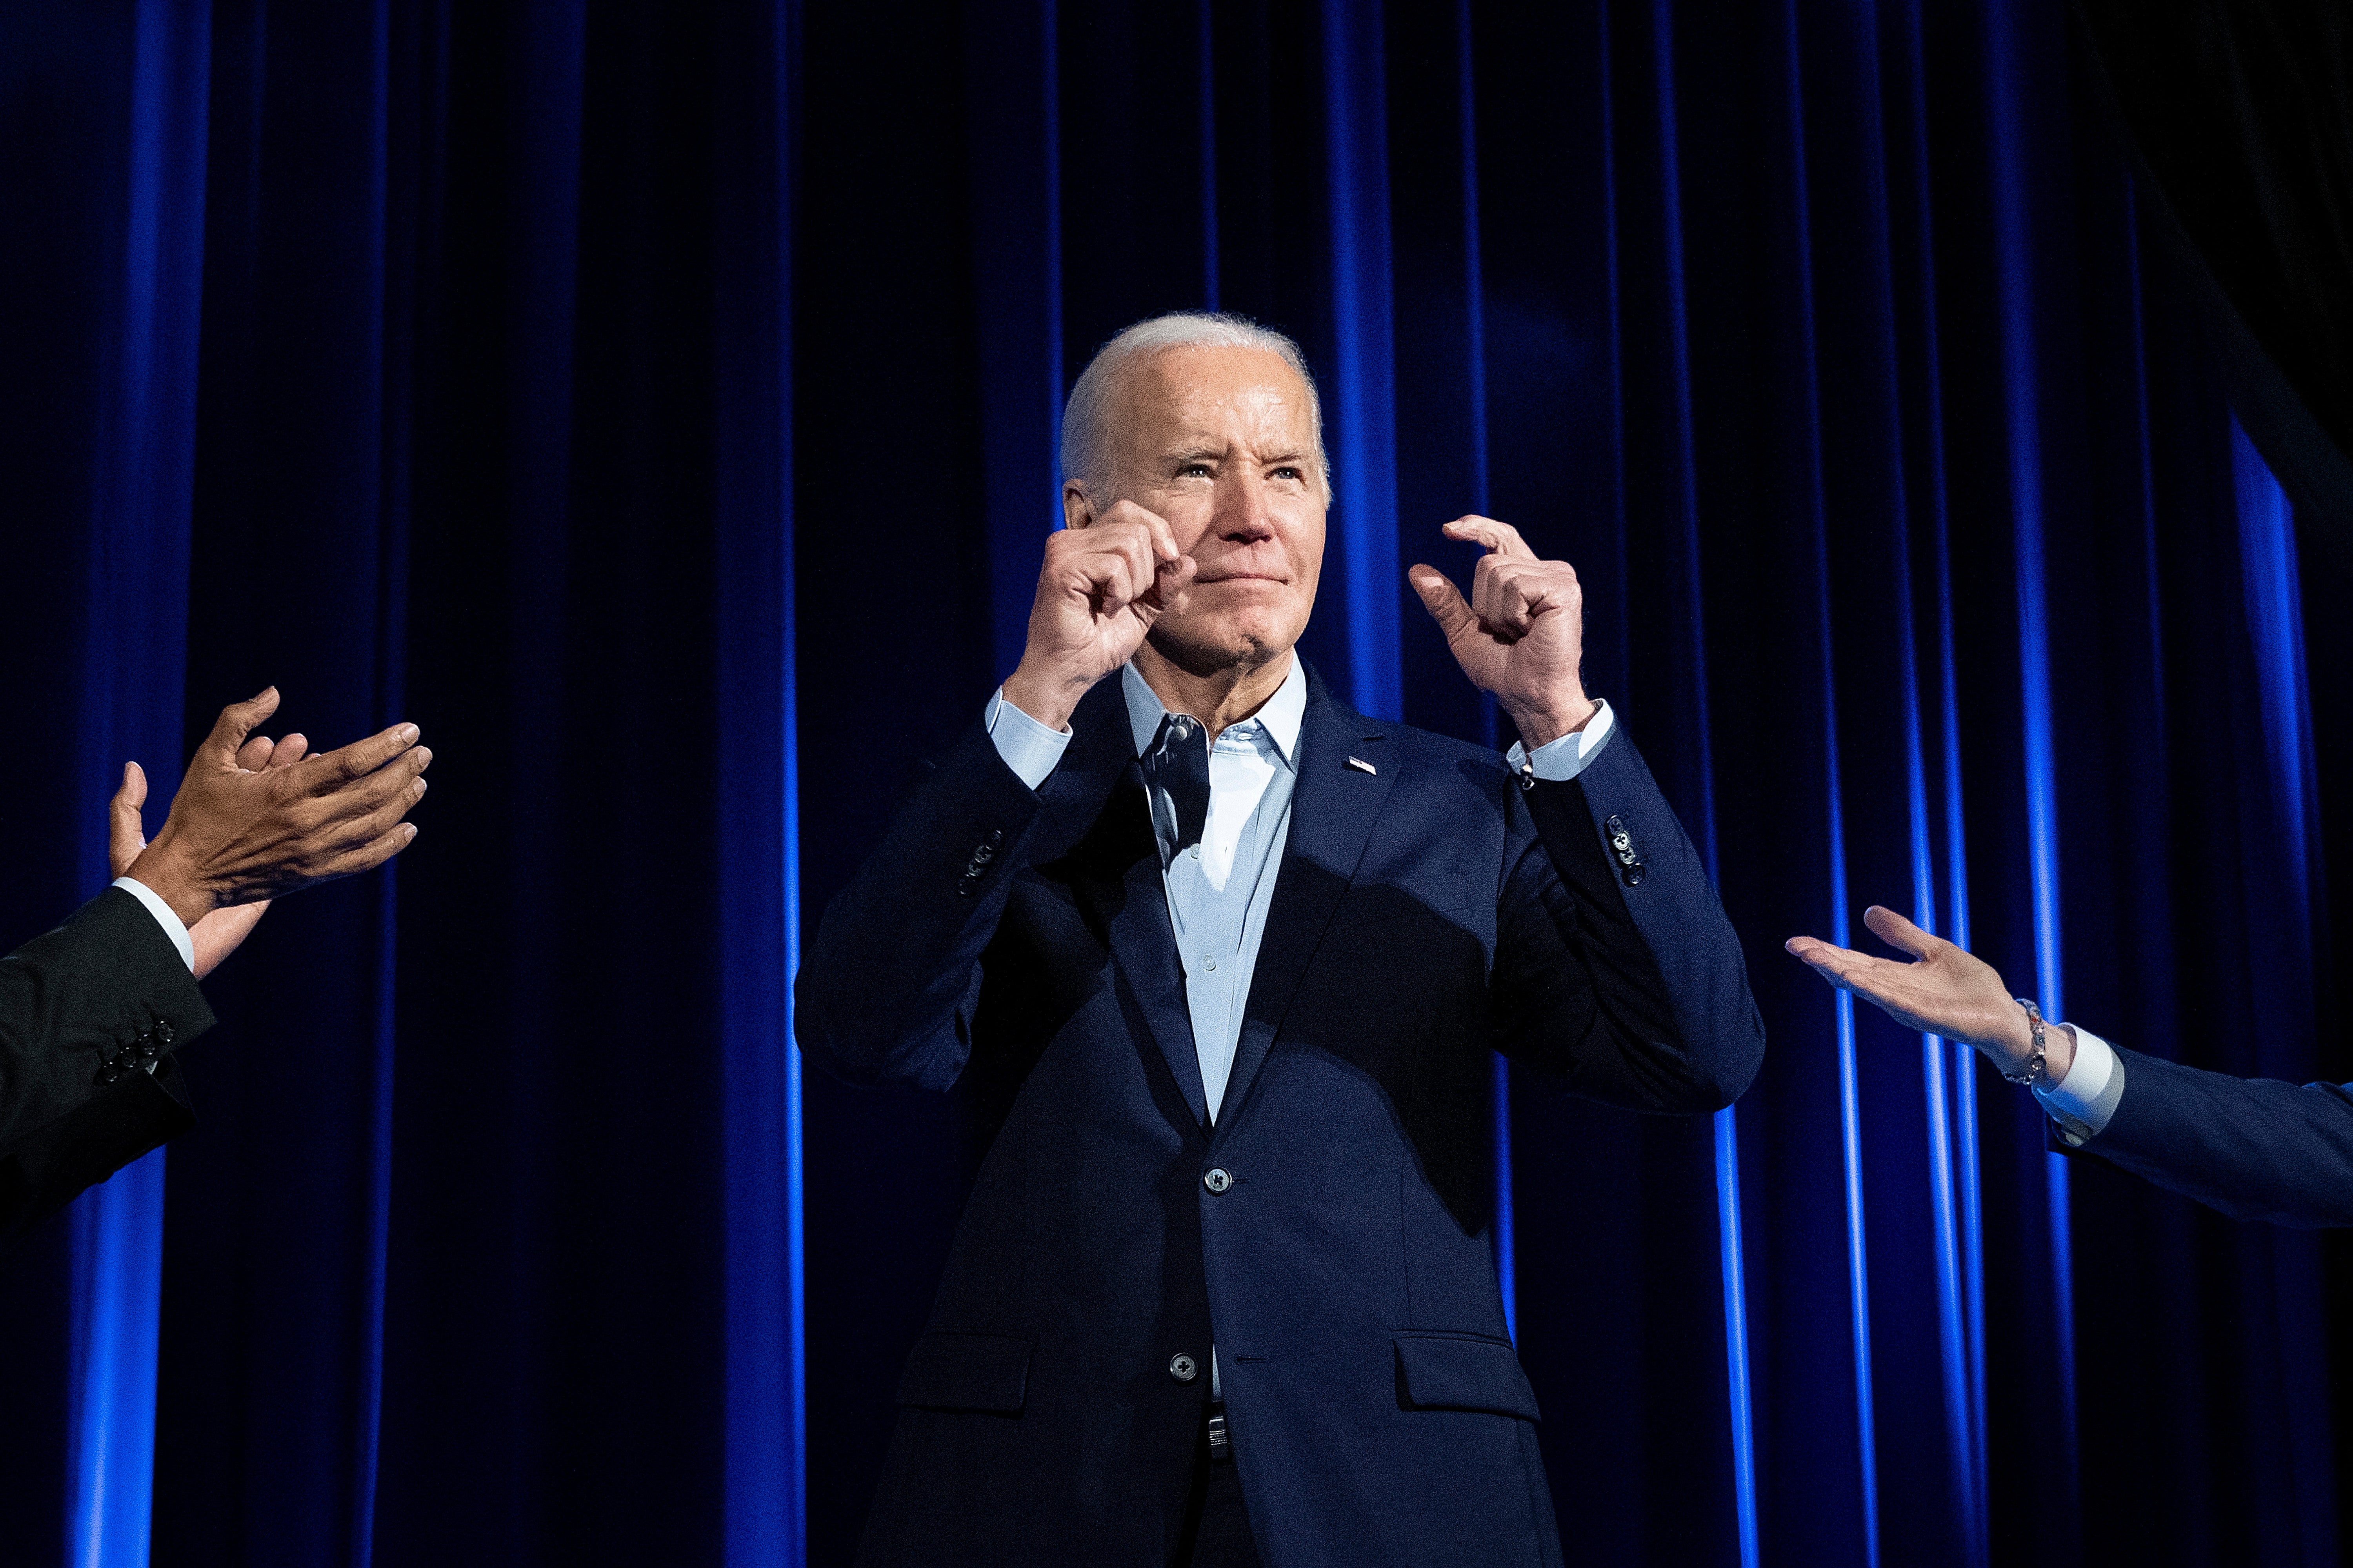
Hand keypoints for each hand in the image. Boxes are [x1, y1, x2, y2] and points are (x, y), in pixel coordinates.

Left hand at [111, 725, 310, 977]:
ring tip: (315, 764)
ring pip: (283, 814)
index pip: (230, 781)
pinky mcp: (272, 876)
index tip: (267, 739)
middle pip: (262, 792)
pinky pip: (297, 844)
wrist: (169, 933)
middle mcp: (229, 835)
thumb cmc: (145, 894)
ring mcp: (253, 854)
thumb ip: (125, 811)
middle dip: (282, 767)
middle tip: (298, 743)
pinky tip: (324, 807)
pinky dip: (310, 823)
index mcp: (199, 823)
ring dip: (300, 789)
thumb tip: (132, 766)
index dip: (248, 758)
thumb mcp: (126, 850)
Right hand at [122, 689, 430, 933]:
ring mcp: (314, 850)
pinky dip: (391, 844)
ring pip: (376, 824)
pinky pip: (365, 859)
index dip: (387, 745)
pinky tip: (407, 828)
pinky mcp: (315, 874)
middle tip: (423, 753)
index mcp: (284, 789)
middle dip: (404, 769)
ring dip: (403, 801)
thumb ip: (238, 719)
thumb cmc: (196, 812)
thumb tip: (273, 692)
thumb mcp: (209, 758)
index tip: (411, 731)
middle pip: (373, 792)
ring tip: (419, 782)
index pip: (352, 762)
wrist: (187, 875)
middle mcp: (306, 820)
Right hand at [1001, 501, 1196, 730]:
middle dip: (1148, 567)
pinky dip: (1120, 592)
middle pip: (1134, 525)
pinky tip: (1105, 609)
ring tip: (1114, 605)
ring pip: (1128, 542)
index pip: (1130, 512)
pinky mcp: (1061, 568)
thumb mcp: (1143, 609)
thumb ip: (1164, 584)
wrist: (1068, 673)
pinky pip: (1114, 565)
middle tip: (1130, 598)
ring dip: (1135, 582)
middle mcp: (1072, 540)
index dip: (1157, 531)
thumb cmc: (1097, 643)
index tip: (1169, 560)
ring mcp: (1063, 551)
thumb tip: (1187, 560)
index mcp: (1088, 544)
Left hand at [1409, 517, 1597, 749]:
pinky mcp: (1565, 587)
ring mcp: (1558, 576)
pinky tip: (1533, 631)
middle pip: (1488, 562)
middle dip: (1485, 604)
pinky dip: (1513, 615)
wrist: (1529, 696)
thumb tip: (1416, 570)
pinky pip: (1516, 586)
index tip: (1447, 530)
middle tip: (1510, 634)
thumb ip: (1445, 602)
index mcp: (1525, 578)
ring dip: (1499, 613)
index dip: (1476, 527)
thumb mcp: (1464, 633)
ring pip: (1499, 572)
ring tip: (1522, 635)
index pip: (1500, 538)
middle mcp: (1545, 570)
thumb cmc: (1503, 671)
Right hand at [1785, 906, 2066, 1080]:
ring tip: (1813, 958)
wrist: (2004, 1017)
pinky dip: (1871, 988)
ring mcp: (1907, 1005)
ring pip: (1866, 986)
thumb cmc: (1973, 988)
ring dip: (1839, 972)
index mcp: (1895, 977)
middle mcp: (1894, 992)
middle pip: (1852, 973)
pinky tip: (1852, 978)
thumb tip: (1869, 912)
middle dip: (1823, 960)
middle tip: (1795, 946)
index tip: (1797, 942)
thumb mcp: (1935, 950)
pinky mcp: (1925, 1015)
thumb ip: (1903, 934)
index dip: (1826, 952)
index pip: (1854, 961)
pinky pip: (1893, 999)